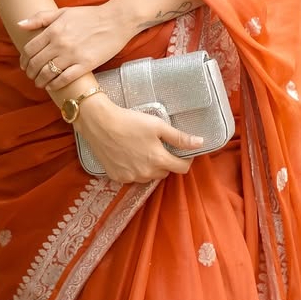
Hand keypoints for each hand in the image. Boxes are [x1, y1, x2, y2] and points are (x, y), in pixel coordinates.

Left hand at [18, 4, 131, 93]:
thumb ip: (40, 18)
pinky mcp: (85, 65)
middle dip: (30, 73)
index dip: (24, 60)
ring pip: (48, 74)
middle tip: (31, 76)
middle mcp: (60, 43)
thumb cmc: (89, 15)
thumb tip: (20, 24)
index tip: (24, 65)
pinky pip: (64, 79)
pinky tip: (52, 86)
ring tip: (40, 83)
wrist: (115, 21)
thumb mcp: (63, 12)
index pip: (29, 50)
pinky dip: (55, 85)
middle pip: (36, 63)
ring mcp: (72, 55)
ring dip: (40, 81)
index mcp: (53, 30)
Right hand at [74, 96, 202, 183]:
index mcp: (158, 160)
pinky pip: (133, 177)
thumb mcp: (157, 126)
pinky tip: (128, 155)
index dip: (185, 159)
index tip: (182, 150)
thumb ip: (180, 137)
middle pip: (165, 172)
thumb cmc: (130, 121)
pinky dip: (134, 169)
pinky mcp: (118, 178)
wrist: (100, 123)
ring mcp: (131, 178)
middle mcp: (146, 174)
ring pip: (149, 176)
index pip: (182, 169)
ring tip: (142, 149)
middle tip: (158, 145)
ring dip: (150, 166)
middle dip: (165, 161)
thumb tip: (200, 143)